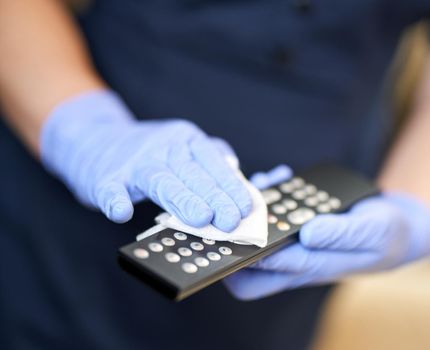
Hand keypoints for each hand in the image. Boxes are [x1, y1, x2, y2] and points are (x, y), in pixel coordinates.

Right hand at [40, 89, 251, 230]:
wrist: (92, 138)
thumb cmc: (149, 153)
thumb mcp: (183, 147)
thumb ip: (209, 160)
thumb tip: (238, 174)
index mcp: (186, 140)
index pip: (213, 162)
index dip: (231, 185)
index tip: (246, 207)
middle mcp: (163, 147)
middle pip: (192, 174)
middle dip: (215, 197)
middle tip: (231, 220)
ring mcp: (133, 162)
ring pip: (161, 181)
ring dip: (182, 200)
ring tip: (201, 218)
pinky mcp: (106, 178)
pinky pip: (111, 189)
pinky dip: (116, 200)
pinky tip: (122, 212)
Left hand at [224, 167, 429, 299]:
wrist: (399, 227)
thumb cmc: (387, 235)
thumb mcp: (373, 233)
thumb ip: (342, 234)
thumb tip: (306, 234)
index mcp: (315, 267)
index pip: (271, 270)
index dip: (250, 253)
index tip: (237, 229)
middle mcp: (299, 259)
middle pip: (252, 274)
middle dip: (236, 248)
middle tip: (234, 213)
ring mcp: (297, 243)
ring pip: (259, 239)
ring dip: (253, 211)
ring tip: (262, 182)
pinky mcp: (299, 226)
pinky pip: (274, 216)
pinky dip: (271, 195)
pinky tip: (280, 176)